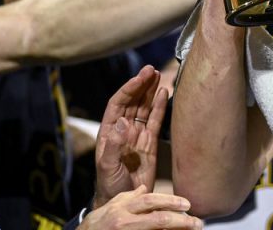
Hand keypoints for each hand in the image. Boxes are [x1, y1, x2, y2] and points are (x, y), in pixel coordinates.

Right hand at [78, 185, 201, 229]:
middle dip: (181, 220)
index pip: (150, 201)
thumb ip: (128, 198)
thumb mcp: (110, 207)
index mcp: (122, 209)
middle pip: (159, 219)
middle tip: (197, 222)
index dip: (171, 201)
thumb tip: (143, 189)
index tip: (187, 204)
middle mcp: (125, 222)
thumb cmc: (97, 225)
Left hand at [93, 65, 165, 208]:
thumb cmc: (110, 187)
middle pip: (132, 102)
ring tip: (158, 75)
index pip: (118, 104)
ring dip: (150, 92)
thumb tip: (123, 122)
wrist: (125, 202)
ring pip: (144, 108)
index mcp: (109, 132)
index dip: (129, 89)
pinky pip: (155, 121)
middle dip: (141, 85)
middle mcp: (123, 130)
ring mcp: (137, 136)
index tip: (140, 77)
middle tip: (151, 69)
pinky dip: (160, 107)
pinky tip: (164, 94)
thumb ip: (115, 145)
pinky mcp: (150, 143)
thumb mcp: (108, 167)